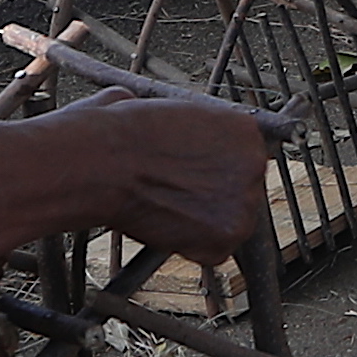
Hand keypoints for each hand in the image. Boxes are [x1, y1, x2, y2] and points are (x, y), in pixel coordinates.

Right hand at [87, 98, 274, 263]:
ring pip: (229, 222)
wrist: (103, 164)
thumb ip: (175, 120)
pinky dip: (189, 247)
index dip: (212, 170)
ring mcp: (245, 202)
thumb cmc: (118, 134)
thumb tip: (152, 114)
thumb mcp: (159, 105)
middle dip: (212, 197)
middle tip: (177, 196)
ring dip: (202, 223)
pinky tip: (167, 226)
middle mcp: (254, 163)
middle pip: (240, 190)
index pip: (240, 158)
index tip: (191, 175)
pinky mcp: (227, 236)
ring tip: (167, 210)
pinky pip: (212, 251)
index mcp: (243, 129)